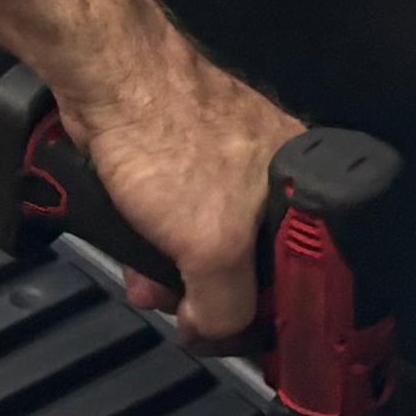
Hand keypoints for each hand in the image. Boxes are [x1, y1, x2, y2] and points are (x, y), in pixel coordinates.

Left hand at [65, 42, 307, 343]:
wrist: (105, 79)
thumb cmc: (168, 134)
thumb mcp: (215, 247)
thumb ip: (225, 305)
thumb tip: (213, 331)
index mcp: (304, 181)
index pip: (310, 268)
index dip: (276, 311)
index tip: (244, 336)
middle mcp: (272, 171)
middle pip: (257, 262)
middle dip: (212, 295)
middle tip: (185, 309)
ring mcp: (224, 164)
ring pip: (209, 244)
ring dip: (175, 273)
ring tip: (148, 282)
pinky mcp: (181, 160)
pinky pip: (177, 221)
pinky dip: (155, 243)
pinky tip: (134, 251)